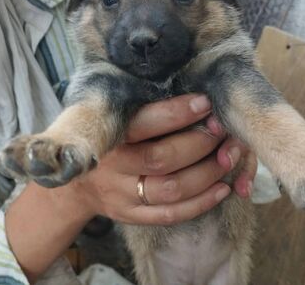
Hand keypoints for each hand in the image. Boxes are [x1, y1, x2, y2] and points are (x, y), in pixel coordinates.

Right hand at [6, 94, 256, 280]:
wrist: (73, 185)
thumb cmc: (98, 142)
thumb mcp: (103, 118)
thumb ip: (133, 108)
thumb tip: (180, 88)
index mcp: (108, 136)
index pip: (145, 124)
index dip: (178, 114)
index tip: (205, 102)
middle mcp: (115, 167)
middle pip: (163, 159)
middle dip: (200, 143)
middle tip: (224, 130)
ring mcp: (123, 196)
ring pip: (172, 190)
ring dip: (208, 174)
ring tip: (230, 157)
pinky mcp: (132, 216)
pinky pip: (171, 215)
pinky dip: (201, 203)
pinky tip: (223, 188)